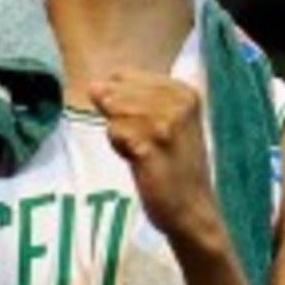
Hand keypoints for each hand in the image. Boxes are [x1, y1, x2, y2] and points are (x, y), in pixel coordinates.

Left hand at [88, 69, 222, 245]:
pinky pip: (115, 131)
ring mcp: (167, 123)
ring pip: (113, 112)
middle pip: (116, 93)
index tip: (145, 127)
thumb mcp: (160, 121)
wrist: (191, 208)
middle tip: (144, 144)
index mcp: (183, 90)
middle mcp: (179, 101)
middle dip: (118, 119)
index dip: (121, 102)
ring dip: (119, 135)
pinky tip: (139, 160)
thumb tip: (93, 86)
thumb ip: (128, 99)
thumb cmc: (172, 165)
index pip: (123, 76)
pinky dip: (119, 147)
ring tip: (143, 152)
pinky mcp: (152, 145)